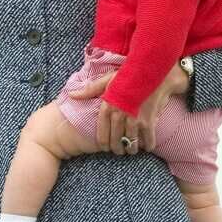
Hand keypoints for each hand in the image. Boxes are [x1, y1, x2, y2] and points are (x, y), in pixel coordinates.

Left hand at [69, 61, 188, 154]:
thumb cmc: (127, 75)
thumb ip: (89, 90)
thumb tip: (71, 95)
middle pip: (116, 140)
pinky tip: (147, 147)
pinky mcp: (148, 121)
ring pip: (131, 143)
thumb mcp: (106, 80)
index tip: (105, 147)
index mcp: (108, 107)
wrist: (149, 70)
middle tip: (118, 151)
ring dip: (131, 149)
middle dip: (117, 149)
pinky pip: (147, 139)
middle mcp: (119, 115)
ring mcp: (134, 119)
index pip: (102, 132)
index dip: (104, 143)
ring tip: (131, 150)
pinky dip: (148, 145)